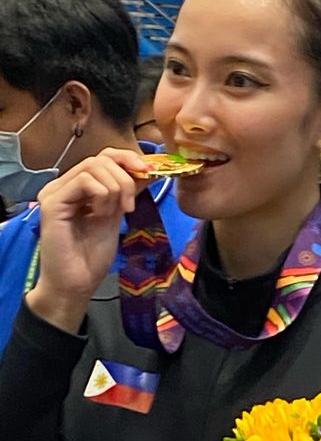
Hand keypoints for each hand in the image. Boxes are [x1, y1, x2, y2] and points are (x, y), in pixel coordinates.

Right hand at [26, 148, 148, 332]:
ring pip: (94, 166)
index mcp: (77, 187)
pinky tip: (101, 215)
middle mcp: (64, 185)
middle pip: (100, 158)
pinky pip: (85, 181)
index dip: (127, 159)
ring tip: (114, 214)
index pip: (103, 157)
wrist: (77, 283)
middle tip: (130, 206)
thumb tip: (147, 170)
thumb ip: (125, 192)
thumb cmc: (92, 256)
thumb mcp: (116, 215)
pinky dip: (102, 195)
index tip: (147, 173)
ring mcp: (56, 192)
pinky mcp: (53, 202)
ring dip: (115, 189)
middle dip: (125, 178)